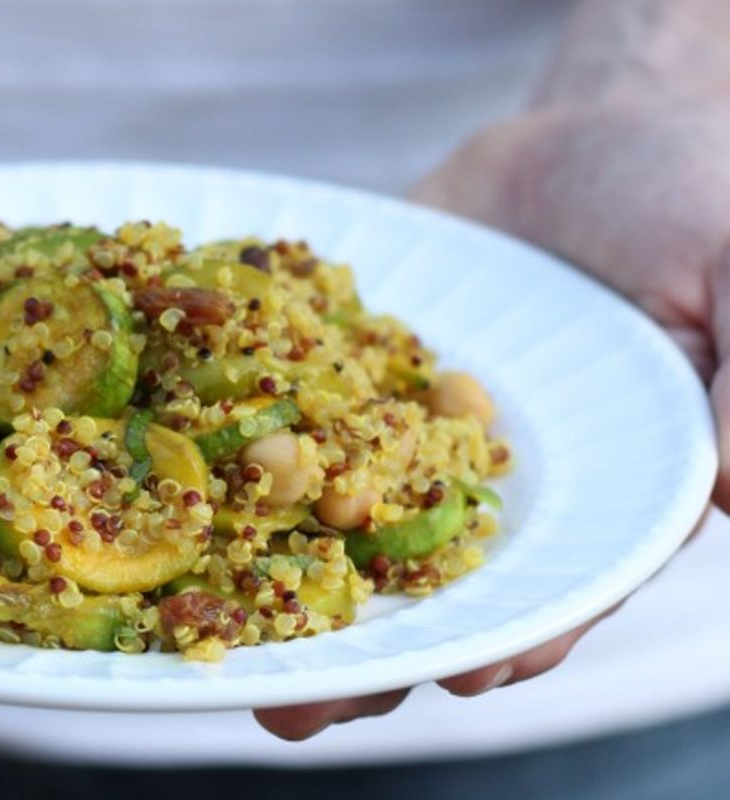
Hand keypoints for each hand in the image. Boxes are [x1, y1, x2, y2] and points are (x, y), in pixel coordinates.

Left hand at [255, 97, 729, 739]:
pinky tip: (183, 493)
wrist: (590, 131)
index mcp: (599, 491)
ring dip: (282, 585)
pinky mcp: (348, 382)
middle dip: (367, 650)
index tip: (465, 671)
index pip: (560, 587)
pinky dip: (243, 460)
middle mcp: (492, 486)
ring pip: (343, 529)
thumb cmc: (690, 198)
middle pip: (431, 591)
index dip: (512, 634)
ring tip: (212, 637)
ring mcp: (410, 436)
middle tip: (292, 702)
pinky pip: (292, 424)